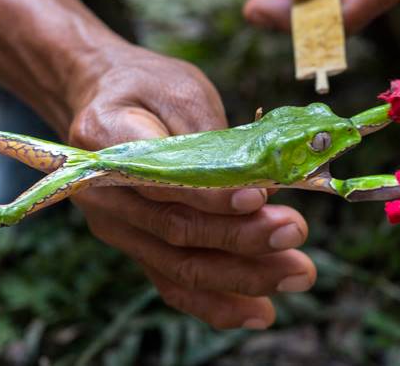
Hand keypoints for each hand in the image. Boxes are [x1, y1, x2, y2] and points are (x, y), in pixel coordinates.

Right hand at [64, 43, 315, 328]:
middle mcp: (103, 192)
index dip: (208, 194)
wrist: (102, 100)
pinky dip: (216, 304)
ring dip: (241, 275)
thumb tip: (259, 184)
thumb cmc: (147, 87)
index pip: (158, 176)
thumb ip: (211, 134)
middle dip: (240, 237)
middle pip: (174, 228)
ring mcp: (116, 227)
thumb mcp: (180, 88)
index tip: (258, 198)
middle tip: (294, 231)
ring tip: (296, 273)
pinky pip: (173, 284)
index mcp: (106, 137)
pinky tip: (259, 312)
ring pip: (178, 265)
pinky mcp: (135, 246)